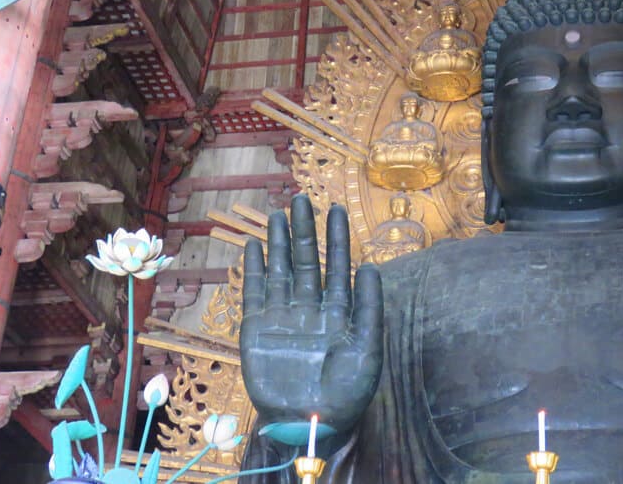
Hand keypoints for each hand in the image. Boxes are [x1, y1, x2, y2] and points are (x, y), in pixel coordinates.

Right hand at [239, 194, 383, 433]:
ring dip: (279, 242)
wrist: (311, 422)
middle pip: (306, 261)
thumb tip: (369, 265)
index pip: (337, 265)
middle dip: (305, 231)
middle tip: (301, 199)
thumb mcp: (368, 349)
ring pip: (280, 270)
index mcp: (339, 312)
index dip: (336, 237)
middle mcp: (310, 308)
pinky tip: (254, 245)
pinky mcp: (257, 328)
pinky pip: (254, 292)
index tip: (336, 209)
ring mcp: (283, 316)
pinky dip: (253, 269)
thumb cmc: (347, 392)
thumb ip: (369, 307)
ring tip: (278, 213)